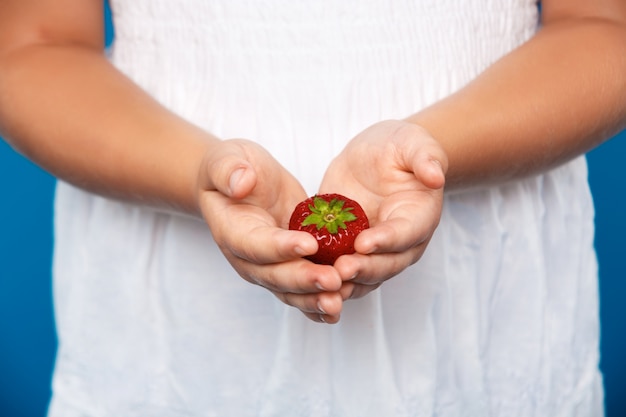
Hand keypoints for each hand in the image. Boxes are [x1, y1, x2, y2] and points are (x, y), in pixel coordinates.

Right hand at [197, 139, 347, 322]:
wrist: (239, 183)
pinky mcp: (288, 267)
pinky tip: (337, 311)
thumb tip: (240, 183)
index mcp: (233, 231)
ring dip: (314, 299)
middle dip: (305, 280)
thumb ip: (228, 170)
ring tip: (339, 301)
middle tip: (333, 281)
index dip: (281, 247)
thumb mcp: (225, 158)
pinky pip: (301, 291)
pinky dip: (317, 304)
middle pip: (276, 275)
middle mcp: (248, 258)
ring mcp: (268, 267)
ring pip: (290, 290)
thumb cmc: (231, 168)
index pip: (256, 244)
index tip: (309, 244)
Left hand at [319, 120, 447, 298]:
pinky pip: (339, 270)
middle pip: (385, 264)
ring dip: (345, 282)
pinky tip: (306, 279)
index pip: (406, 234)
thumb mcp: (414, 143)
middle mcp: (400, 243)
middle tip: (340, 270)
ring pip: (364, 276)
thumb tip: (436, 177)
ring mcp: (374, 250)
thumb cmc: (400, 147)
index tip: (363, 243)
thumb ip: (426, 158)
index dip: (386, 241)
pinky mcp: (349, 249)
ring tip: (323, 282)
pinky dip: (325, 278)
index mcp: (419, 218)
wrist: (376, 156)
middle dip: (363, 269)